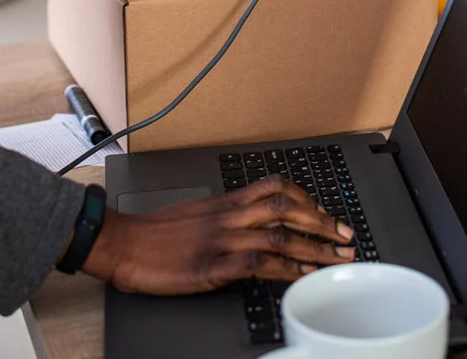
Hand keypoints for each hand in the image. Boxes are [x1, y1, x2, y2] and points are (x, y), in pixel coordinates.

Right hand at [82, 177, 355, 293]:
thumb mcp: (194, 216)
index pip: (275, 188)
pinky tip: (301, 278)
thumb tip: (251, 225)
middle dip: (322, 222)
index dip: (307, 199)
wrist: (121, 243)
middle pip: (286, 208)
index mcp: (224, 202)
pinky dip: (285, 270)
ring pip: (280, 235)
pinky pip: (258, 264)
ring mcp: (221, 240)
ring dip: (314, 248)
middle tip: (345, 236)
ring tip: (337, 260)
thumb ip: (224, 217)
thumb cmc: (153, 233)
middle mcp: (228, 216)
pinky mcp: (212, 266)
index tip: (327, 214)